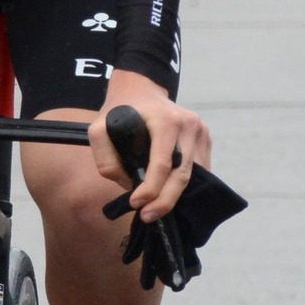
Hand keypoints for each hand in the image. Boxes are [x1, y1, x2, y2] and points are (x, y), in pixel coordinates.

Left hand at [88, 69, 210, 222]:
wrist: (141, 88)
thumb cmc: (120, 109)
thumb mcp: (99, 128)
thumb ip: (105, 158)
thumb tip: (128, 185)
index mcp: (166, 120)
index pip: (162, 163)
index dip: (151, 189)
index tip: (136, 203)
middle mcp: (189, 124)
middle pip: (181, 175)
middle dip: (164, 201)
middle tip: (147, 216)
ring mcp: (201, 131)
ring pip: (193, 176)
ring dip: (175, 196)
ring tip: (155, 210)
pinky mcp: (205, 138)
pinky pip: (199, 170)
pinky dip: (184, 185)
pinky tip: (168, 194)